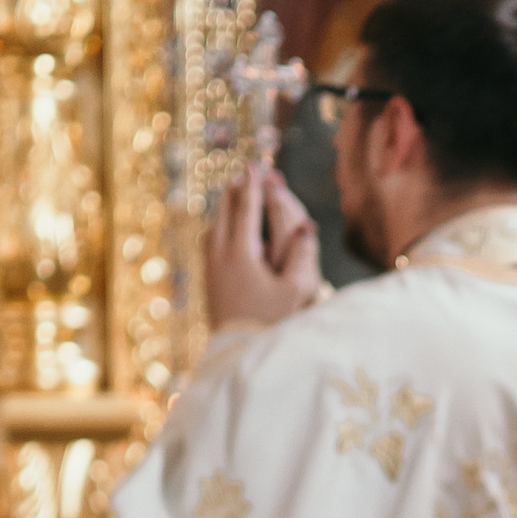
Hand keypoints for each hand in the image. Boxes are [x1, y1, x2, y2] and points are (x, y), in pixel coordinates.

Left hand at [204, 164, 323, 330]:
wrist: (237, 351)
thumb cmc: (271, 322)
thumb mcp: (295, 291)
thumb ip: (302, 256)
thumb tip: (308, 226)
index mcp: (242, 252)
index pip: (247, 208)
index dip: (253, 185)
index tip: (255, 166)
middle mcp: (220, 254)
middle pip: (225, 212)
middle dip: (236, 191)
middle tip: (243, 173)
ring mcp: (210, 267)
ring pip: (214, 226)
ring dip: (225, 209)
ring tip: (234, 198)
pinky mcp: (208, 280)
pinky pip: (210, 243)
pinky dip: (219, 227)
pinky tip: (224, 231)